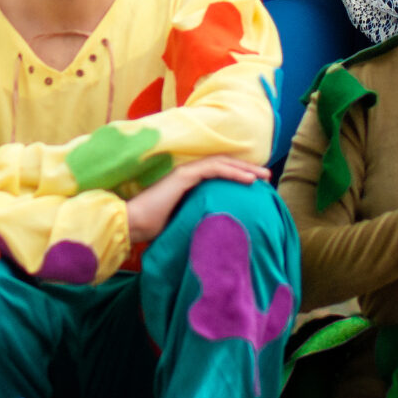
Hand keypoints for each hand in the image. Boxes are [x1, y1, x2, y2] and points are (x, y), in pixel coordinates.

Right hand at [122, 156, 267, 244]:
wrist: (130, 224)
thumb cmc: (150, 229)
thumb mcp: (181, 223)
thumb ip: (196, 220)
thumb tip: (215, 233)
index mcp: (187, 185)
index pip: (217, 174)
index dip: (237, 175)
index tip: (256, 185)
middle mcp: (187, 174)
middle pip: (223, 166)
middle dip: (247, 169)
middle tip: (267, 177)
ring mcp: (185, 173)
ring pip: (222, 164)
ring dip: (245, 168)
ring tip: (264, 176)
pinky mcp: (184, 176)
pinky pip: (214, 169)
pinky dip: (234, 172)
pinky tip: (250, 179)